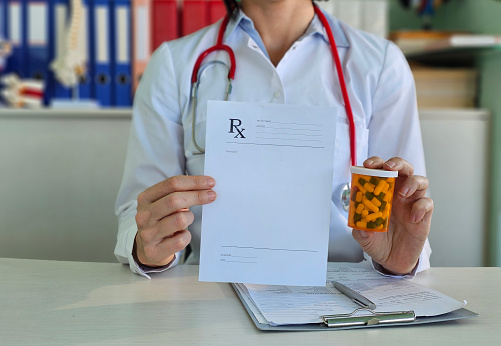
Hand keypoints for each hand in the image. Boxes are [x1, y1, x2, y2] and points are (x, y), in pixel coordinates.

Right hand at [134, 175, 216, 266]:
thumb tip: (206, 186)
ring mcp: (148, 234)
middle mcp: (144, 215)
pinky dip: (187, 236)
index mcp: (145, 198)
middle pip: (174, 200)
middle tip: (212, 195)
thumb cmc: (161, 221)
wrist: (147, 248)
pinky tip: (182, 234)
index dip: (194, 182)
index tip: (210, 182)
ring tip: (187, 219)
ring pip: (180, 220)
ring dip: (190, 218)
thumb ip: (179, 193)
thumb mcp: (163, 203)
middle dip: (197, 196)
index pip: (172, 184)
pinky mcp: (154, 251)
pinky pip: (181, 240)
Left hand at [352, 157, 432, 274]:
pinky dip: (420, 207)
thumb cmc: (377, 241)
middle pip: (404, 168)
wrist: (391, 260)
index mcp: (382, 192)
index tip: (368, 165)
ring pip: (420, 180)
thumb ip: (361, 230)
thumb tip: (362, 226)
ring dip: (412, 182)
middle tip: (389, 168)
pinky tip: (411, 218)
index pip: (381, 170)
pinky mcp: (423, 215)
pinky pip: (427, 203)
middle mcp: (398, 193)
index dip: (376, 163)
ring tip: (402, 193)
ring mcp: (412, 203)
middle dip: (397, 163)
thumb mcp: (363, 236)